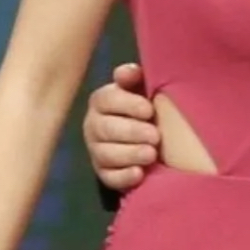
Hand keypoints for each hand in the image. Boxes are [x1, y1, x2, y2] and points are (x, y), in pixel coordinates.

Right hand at [83, 62, 158, 191]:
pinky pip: (110, 177)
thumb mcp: (140, 88)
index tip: (149, 110)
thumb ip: (134, 78)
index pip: (107, 100)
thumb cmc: (144, 107)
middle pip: (106, 129)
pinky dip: (124, 177)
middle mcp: (93, 125)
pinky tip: (139, 174)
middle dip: (132, 132)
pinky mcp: (104, 173)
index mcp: (102, 101)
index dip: (128, 104)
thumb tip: (130, 71)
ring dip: (130, 154)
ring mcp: (97, 150)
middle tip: (155, 135)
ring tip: (151, 154)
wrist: (146, 136)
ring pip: (107, 154)